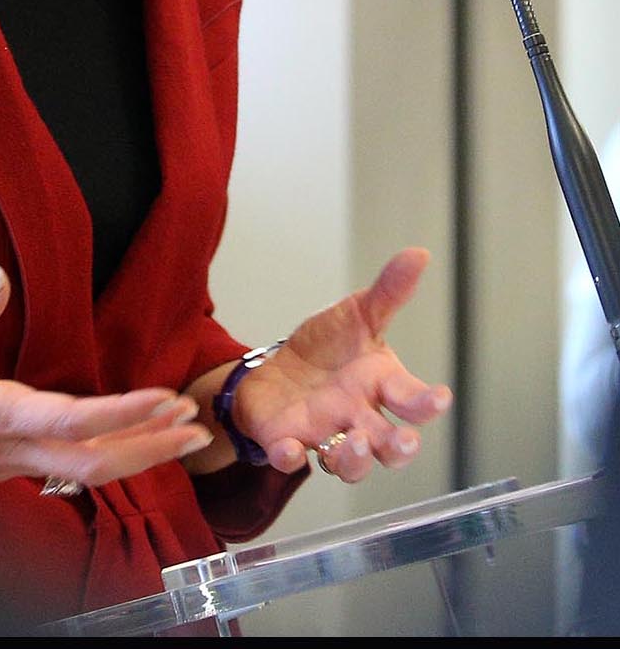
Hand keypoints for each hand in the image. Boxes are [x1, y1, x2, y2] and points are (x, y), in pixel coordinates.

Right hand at [0, 264, 209, 498]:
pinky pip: (61, 471)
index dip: (127, 412)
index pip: (76, 422)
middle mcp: (8, 450)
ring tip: (174, 437)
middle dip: (151, 446)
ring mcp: (4, 465)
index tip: (169, 399)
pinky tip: (113, 445)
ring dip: (133, 454)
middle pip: (96, 462)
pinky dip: (100, 458)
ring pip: (83, 472)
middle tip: (197, 430)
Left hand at [224, 248, 451, 483]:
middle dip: (399, 448)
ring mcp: (324, 434)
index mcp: (380, 386)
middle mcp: (358, 418)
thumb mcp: (356, 314)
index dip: (428, 403)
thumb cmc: (327, 347)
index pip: (413, 401)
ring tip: (355, 443)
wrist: (277, 369)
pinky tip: (290, 449)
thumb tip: (420, 254)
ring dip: (355, 459)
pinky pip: (291, 457)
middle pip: (389, 446)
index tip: (440, 397)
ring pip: (348, 463)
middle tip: (405, 441)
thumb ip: (388, 292)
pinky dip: (290, 457)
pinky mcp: (287, 441)